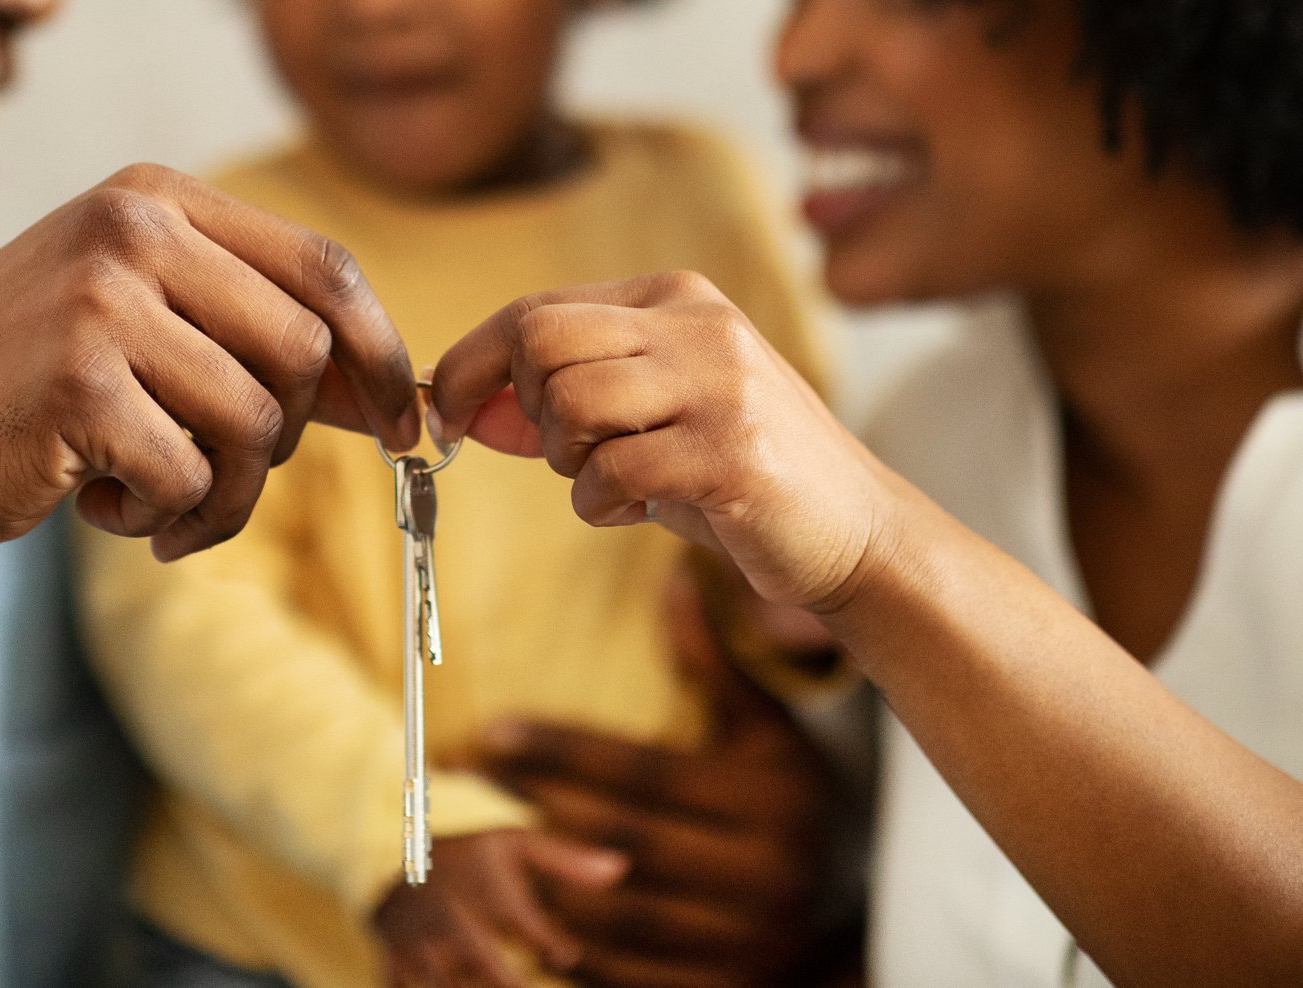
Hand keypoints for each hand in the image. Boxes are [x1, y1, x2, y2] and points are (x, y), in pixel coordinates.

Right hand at [0, 163, 419, 565]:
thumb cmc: (19, 396)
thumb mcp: (136, 324)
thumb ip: (247, 334)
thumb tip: (394, 393)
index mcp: (155, 200)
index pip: (325, 268)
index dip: (380, 356)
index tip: (401, 426)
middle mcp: (132, 229)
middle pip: (306, 351)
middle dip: (289, 441)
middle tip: (222, 478)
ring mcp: (101, 299)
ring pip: (259, 424)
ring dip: (224, 497)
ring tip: (157, 506)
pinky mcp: (77, 381)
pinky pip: (192, 476)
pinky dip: (164, 518)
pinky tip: (101, 508)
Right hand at [374, 828, 627, 987]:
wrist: (394, 856)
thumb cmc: (474, 856)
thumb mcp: (517, 845)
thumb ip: (568, 861)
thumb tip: (622, 868)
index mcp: (483, 885)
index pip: (520, 920)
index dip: (546, 941)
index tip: (566, 954)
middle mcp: (450, 913)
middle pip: (478, 956)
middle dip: (503, 980)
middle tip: (524, 987)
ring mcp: (418, 938)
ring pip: (440, 980)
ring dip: (461, 986)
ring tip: (497, 983)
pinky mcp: (394, 956)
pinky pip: (401, 985)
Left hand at [430, 272, 894, 611]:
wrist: (853, 529)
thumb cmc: (738, 473)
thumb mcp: (652, 416)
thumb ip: (567, 399)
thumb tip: (466, 403)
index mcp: (675, 298)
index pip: (537, 308)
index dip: (474, 364)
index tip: (449, 414)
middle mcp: (699, 325)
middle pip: (542, 341)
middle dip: (524, 412)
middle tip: (566, 455)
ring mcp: (720, 384)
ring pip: (571, 402)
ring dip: (568, 463)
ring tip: (613, 482)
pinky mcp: (731, 452)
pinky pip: (612, 471)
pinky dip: (601, 504)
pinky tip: (638, 510)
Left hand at [481, 567, 844, 987]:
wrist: (852, 922)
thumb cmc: (798, 808)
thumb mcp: (769, 736)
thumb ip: (715, 669)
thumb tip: (671, 579)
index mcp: (774, 801)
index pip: (643, 771)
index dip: (560, 750)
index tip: (492, 729)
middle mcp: (766, 875)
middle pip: (619, 840)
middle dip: (533, 809)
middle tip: (463, 784)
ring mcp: (747, 945)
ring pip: (613, 913)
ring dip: (536, 883)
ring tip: (473, 848)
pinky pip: (625, 974)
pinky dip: (565, 950)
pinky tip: (516, 917)